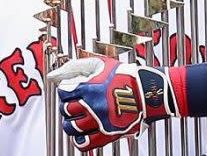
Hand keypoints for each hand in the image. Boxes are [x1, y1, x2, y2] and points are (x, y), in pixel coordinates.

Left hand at [48, 57, 176, 150]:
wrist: (147, 92)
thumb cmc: (127, 77)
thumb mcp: (103, 64)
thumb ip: (80, 65)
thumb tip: (59, 72)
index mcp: (90, 88)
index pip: (64, 92)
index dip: (66, 91)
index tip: (70, 91)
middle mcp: (92, 105)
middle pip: (66, 110)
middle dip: (68, 106)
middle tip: (74, 104)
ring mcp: (99, 121)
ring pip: (72, 128)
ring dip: (71, 123)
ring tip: (77, 119)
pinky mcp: (107, 134)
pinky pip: (85, 143)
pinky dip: (80, 140)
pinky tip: (84, 133)